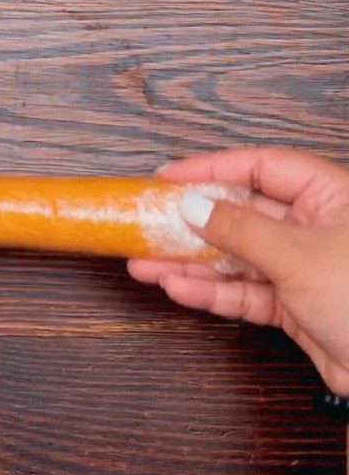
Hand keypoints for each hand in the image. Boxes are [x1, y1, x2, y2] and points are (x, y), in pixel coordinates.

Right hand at [128, 147, 348, 392]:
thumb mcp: (299, 256)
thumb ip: (241, 230)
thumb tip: (192, 206)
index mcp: (330, 197)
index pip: (263, 167)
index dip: (213, 168)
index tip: (167, 177)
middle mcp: (313, 228)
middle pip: (241, 214)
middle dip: (192, 223)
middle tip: (148, 223)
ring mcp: (301, 268)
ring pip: (235, 257)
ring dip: (190, 262)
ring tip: (144, 263)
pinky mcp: (293, 307)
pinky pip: (243, 293)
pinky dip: (211, 293)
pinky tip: (177, 288)